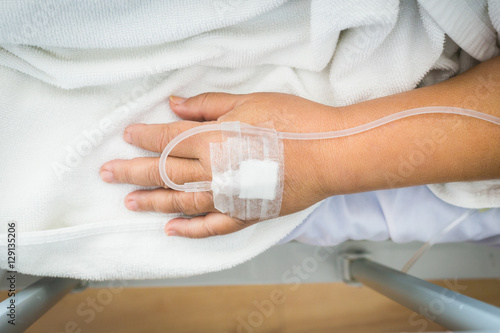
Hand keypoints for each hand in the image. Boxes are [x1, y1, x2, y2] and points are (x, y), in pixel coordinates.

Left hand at [100, 92, 340, 237]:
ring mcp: (228, 197)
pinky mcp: (246, 213)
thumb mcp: (248, 102)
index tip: (126, 137)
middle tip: (108, 174)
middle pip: (164, 173)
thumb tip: (175, 105)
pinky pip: (212, 227)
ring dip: (152, 202)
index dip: (143, 137)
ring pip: (180, 202)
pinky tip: (171, 229)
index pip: (166, 140)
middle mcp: (213, 172)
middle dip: (132, 172)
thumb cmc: (294, 123)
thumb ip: (208, 106)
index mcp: (212, 140)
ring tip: (129, 202)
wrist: (330, 154)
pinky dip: (189, 229)